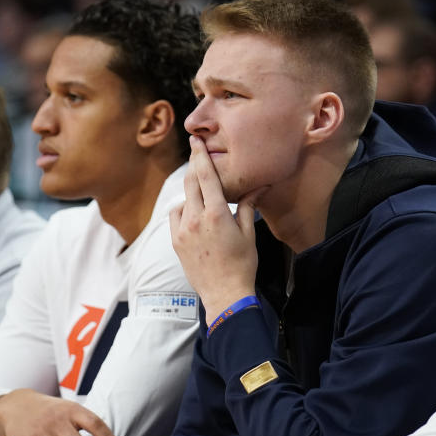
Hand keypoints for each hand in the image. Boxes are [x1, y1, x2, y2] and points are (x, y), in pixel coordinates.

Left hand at [169, 135, 262, 317]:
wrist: (224, 294)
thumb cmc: (242, 265)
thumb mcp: (248, 234)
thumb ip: (248, 207)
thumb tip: (259, 186)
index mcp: (216, 214)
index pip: (206, 176)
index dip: (201, 156)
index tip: (196, 141)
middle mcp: (195, 219)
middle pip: (191, 182)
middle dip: (193, 165)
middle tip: (195, 150)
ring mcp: (182, 230)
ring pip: (182, 199)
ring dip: (190, 191)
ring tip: (201, 191)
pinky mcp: (175, 241)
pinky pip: (175, 216)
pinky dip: (183, 209)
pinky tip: (193, 212)